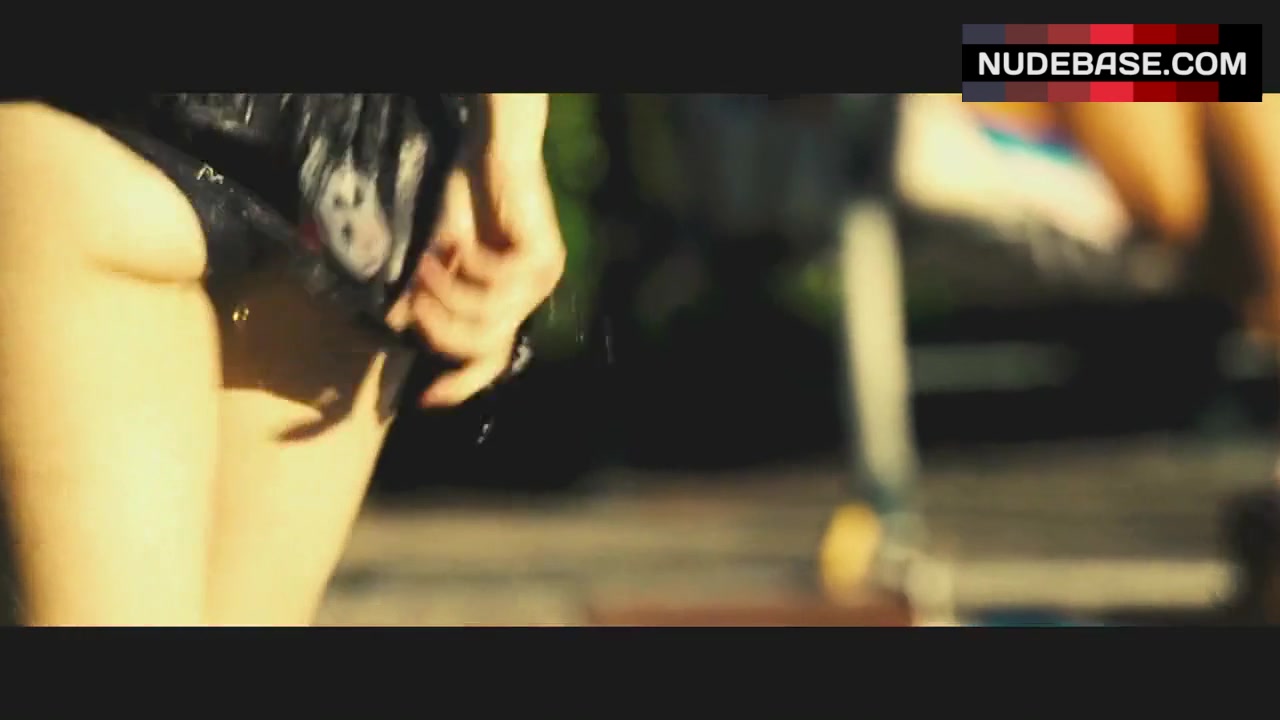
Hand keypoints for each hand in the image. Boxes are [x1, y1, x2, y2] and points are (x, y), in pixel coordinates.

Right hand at [387, 94, 564, 406]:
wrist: (488, 153)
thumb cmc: (463, 200)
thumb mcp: (435, 256)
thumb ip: (423, 293)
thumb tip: (395, 327)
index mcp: (506, 305)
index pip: (489, 360)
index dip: (461, 385)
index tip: (424, 399)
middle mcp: (528, 298)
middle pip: (485, 346)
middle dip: (442, 329)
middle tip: (414, 300)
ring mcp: (541, 280)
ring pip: (490, 316)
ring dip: (449, 295)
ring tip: (427, 264)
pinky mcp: (545, 256)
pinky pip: (498, 280)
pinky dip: (469, 265)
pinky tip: (455, 242)